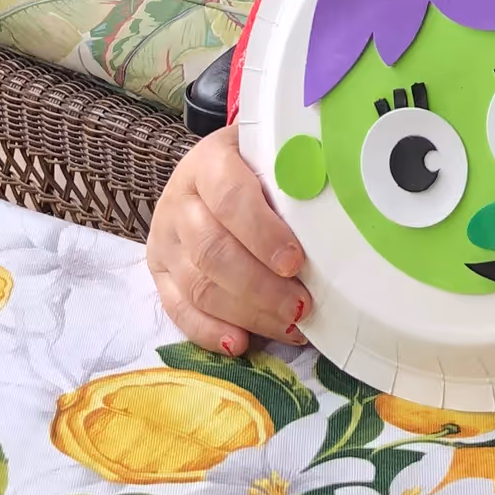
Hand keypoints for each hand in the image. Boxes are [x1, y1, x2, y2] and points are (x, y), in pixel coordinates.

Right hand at [147, 125, 308, 355]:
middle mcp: (180, 200)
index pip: (231, 199)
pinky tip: (240, 343)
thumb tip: (335, 187)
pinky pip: (178, 309)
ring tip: (289, 325)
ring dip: (246, 313)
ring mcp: (165, 239)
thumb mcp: (274, 151)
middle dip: (260, 286)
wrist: (213, 167)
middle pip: (213, 251)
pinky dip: (209, 331)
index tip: (295, 262)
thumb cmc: (257, 163)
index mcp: (209, 162)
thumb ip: (296, 166)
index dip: (263, 234)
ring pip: (198, 285)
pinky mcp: (159, 272)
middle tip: (302, 305)